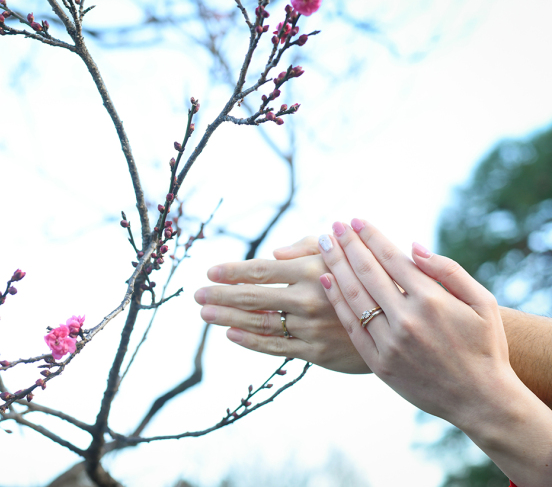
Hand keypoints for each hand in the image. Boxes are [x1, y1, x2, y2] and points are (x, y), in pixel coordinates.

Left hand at [195, 236, 370, 373]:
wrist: (403, 319)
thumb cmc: (368, 275)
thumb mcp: (344, 251)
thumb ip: (307, 247)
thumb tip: (274, 254)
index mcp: (312, 270)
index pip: (261, 270)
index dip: (232, 271)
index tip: (210, 271)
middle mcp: (309, 299)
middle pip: (253, 297)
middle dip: (221, 295)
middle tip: (197, 295)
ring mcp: (311, 328)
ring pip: (260, 323)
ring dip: (228, 318)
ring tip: (205, 314)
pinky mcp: (317, 352)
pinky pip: (277, 348)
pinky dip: (251, 342)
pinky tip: (231, 334)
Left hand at [316, 218, 516, 425]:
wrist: (481, 400)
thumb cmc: (485, 346)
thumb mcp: (483, 303)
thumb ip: (449, 271)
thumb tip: (413, 246)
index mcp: (432, 300)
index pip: (392, 259)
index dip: (372, 237)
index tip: (357, 221)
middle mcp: (407, 319)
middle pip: (367, 272)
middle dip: (348, 245)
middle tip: (335, 225)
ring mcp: (390, 342)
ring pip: (354, 296)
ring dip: (336, 266)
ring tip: (324, 244)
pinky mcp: (379, 362)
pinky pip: (352, 326)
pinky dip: (337, 301)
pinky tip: (326, 280)